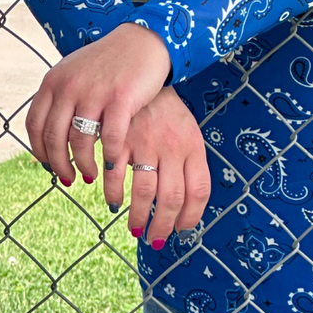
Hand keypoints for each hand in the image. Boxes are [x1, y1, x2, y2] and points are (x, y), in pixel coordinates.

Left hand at [26, 22, 171, 184]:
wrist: (143, 40)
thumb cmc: (110, 61)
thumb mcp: (75, 71)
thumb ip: (60, 96)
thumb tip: (46, 133)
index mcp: (54, 80)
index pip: (34, 124)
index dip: (39, 150)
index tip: (48, 164)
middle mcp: (70, 86)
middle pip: (53, 138)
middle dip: (59, 165)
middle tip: (69, 177)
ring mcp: (95, 93)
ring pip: (79, 143)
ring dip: (83, 165)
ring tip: (90, 175)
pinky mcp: (121, 99)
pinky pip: (110, 139)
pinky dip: (108, 157)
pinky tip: (111, 163)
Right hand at [108, 86, 210, 245]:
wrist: (144, 72)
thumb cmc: (167, 112)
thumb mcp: (188, 132)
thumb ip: (189, 165)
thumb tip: (184, 208)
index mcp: (193, 145)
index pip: (199, 190)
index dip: (191, 216)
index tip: (181, 230)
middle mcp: (173, 146)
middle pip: (172, 198)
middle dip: (163, 226)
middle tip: (155, 239)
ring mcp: (147, 142)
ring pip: (145, 192)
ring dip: (139, 217)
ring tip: (136, 229)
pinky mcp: (122, 138)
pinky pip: (116, 176)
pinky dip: (114, 194)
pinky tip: (114, 201)